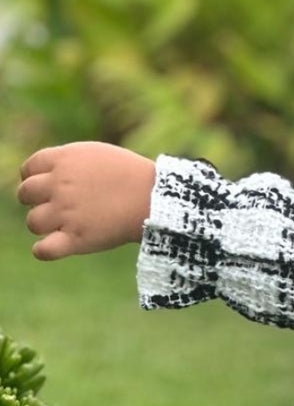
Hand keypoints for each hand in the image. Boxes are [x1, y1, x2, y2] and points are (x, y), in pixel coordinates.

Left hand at [18, 142, 155, 260]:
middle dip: (37, 200)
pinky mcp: (76, 239)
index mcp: (64, 160)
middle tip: (58, 206)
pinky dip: (44, 250)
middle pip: (25, 194)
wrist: (157, 197)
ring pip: (33, 222)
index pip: (28, 169)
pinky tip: (55, 245)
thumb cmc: (131, 174)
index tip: (49, 186)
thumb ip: (67, 163)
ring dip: (45, 225)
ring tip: (65, 224)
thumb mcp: (97, 154)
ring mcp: (66, 213)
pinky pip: (43, 250)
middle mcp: (60, 185)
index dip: (35, 178)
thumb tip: (43, 176)